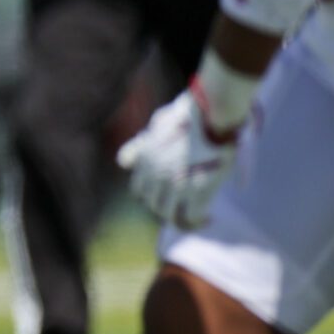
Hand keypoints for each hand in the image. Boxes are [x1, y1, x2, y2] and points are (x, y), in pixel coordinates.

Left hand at [117, 86, 244, 230]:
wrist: (211, 112)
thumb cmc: (189, 113)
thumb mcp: (157, 124)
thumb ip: (140, 144)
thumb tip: (122, 162)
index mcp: (146, 160)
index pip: (139, 190)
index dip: (152, 194)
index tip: (167, 195)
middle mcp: (157, 175)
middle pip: (154, 205)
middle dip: (168, 207)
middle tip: (185, 207)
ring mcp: (176, 184)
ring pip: (170, 215)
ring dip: (182, 219)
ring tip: (198, 218)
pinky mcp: (198, 190)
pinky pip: (192, 217)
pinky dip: (199, 220)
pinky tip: (208, 218)